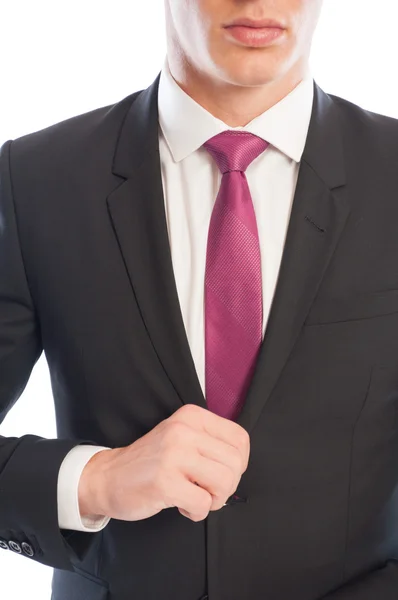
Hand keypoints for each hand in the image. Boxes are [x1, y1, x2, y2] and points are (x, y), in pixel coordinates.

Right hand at [78, 404, 249, 521]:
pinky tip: (181, 506)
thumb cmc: (150, 462)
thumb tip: (240, 464)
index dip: (239, 463)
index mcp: (191, 416)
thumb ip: (210, 442)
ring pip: (225, 482)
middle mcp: (183, 430)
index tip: (222, 472)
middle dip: (227, 486)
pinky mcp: (164, 482)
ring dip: (214, 500)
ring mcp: (173, 455)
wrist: (108, 477)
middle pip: (236, 463)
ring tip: (195, 497)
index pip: (240, 439)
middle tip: (207, 490)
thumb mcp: (181, 437)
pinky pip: (203, 504)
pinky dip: (197, 512)